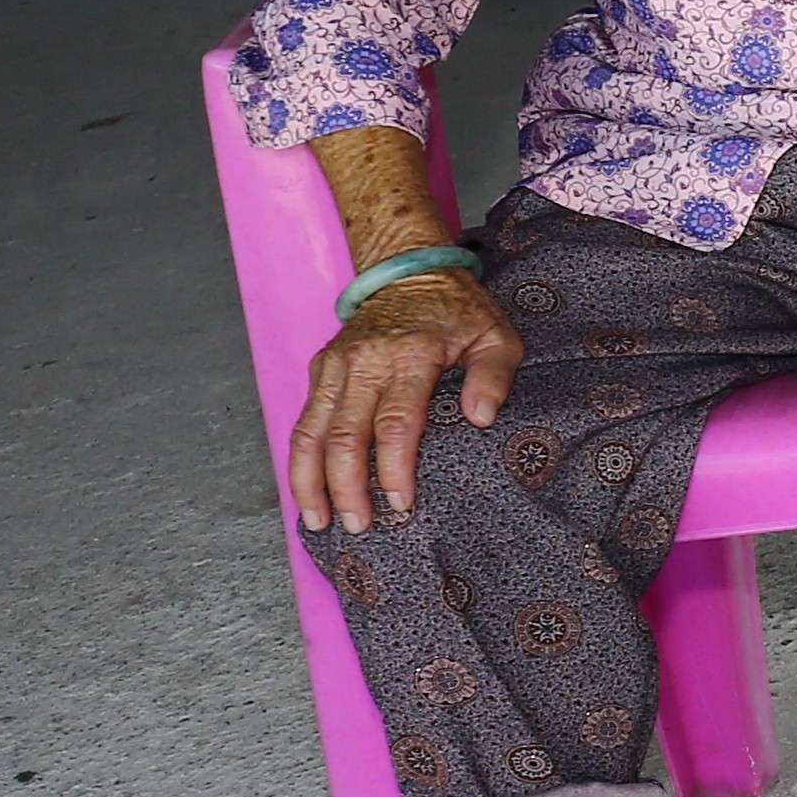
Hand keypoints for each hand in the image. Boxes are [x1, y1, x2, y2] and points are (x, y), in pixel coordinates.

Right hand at [289, 270, 521, 534]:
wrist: (408, 269)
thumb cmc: (458, 310)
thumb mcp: (496, 335)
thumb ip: (494, 376)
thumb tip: (482, 418)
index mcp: (409, 356)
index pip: (396, 423)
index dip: (394, 468)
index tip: (401, 504)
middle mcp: (364, 363)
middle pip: (343, 436)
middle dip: (347, 488)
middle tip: (359, 526)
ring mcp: (336, 366)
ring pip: (309, 431)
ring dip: (309, 480)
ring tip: (317, 520)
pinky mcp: (321, 369)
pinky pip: (304, 420)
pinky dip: (300, 459)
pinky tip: (307, 490)